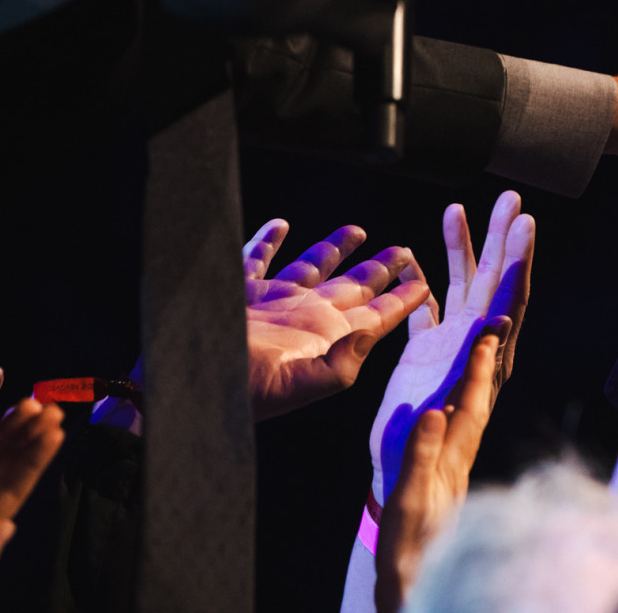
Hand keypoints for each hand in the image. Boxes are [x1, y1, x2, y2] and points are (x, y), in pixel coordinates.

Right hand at [242, 219, 432, 419]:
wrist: (192, 388)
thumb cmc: (247, 392)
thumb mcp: (306, 384)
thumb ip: (346, 358)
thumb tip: (373, 328)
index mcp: (328, 337)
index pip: (377, 315)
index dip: (402, 299)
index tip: (425, 281)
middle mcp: (306, 317)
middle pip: (354, 286)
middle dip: (379, 270)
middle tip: (403, 250)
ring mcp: (274, 303)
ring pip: (312, 266)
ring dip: (334, 248)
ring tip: (358, 231)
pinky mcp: (241, 292)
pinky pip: (258, 259)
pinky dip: (268, 241)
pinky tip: (279, 226)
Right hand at [370, 192, 534, 503]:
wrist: (410, 498)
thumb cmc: (424, 476)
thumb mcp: (434, 447)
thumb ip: (449, 404)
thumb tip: (467, 360)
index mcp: (483, 365)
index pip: (506, 305)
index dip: (516, 264)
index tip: (526, 225)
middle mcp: (474, 352)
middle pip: (494, 285)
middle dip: (502, 240)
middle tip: (510, 197)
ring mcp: (450, 353)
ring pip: (461, 292)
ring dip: (463, 251)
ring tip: (457, 209)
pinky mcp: (425, 363)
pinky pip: (429, 313)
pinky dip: (425, 285)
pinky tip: (416, 262)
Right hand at [373, 331, 499, 612]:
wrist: (412, 583)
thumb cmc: (408, 546)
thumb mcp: (410, 497)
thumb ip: (422, 454)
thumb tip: (435, 410)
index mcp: (453, 461)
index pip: (469, 407)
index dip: (478, 371)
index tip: (487, 336)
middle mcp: (460, 462)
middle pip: (478, 407)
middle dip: (486, 369)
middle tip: (493, 332)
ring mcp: (455, 471)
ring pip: (470, 419)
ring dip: (475, 385)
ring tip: (479, 356)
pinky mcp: (445, 481)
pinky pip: (458, 432)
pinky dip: (458, 409)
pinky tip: (450, 406)